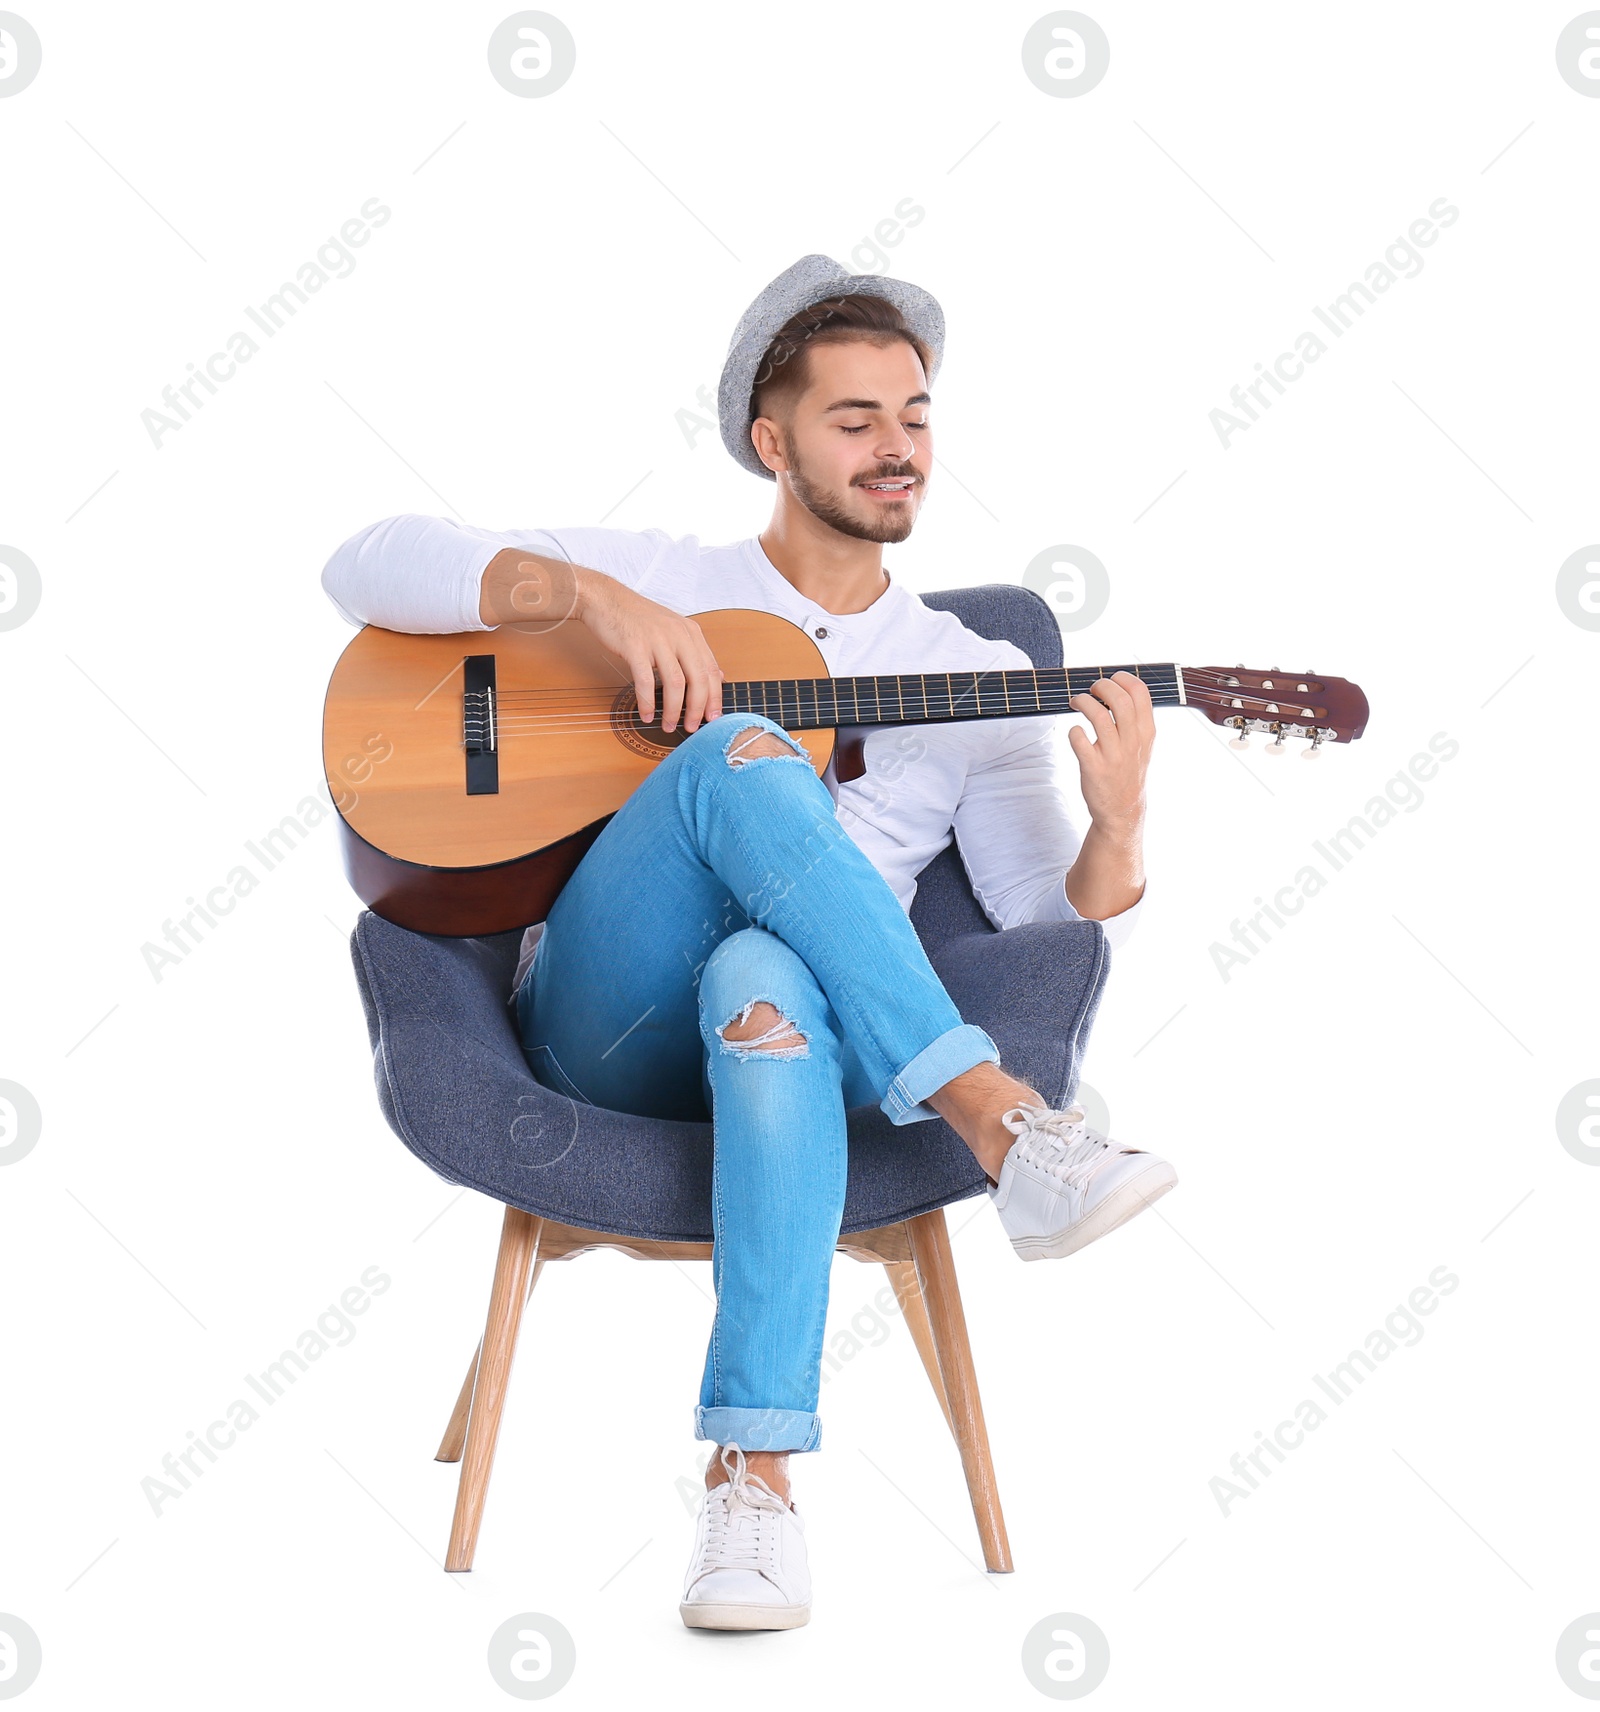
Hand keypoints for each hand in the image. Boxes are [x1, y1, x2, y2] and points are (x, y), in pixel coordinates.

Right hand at [572, 572, 724, 732]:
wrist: (605, 599)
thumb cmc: (636, 618)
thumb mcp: (672, 630)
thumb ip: (694, 652)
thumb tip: (718, 676)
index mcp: (690, 632)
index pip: (711, 670)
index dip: (714, 697)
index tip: (713, 717)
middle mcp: (678, 635)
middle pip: (698, 679)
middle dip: (697, 709)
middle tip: (693, 727)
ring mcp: (658, 640)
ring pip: (675, 683)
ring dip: (673, 710)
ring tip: (668, 725)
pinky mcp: (635, 646)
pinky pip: (645, 681)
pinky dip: (647, 702)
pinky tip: (647, 715)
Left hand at [1065, 670, 1154, 828]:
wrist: (1122, 810)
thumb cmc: (1128, 770)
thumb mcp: (1142, 744)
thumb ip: (1135, 717)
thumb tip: (1118, 686)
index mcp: (1146, 732)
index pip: (1140, 692)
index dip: (1122, 678)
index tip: (1110, 680)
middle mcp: (1132, 742)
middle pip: (1119, 699)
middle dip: (1101, 686)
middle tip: (1091, 691)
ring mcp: (1113, 756)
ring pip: (1098, 715)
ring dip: (1083, 702)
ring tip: (1077, 703)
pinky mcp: (1094, 768)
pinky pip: (1079, 740)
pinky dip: (1073, 730)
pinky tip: (1075, 732)